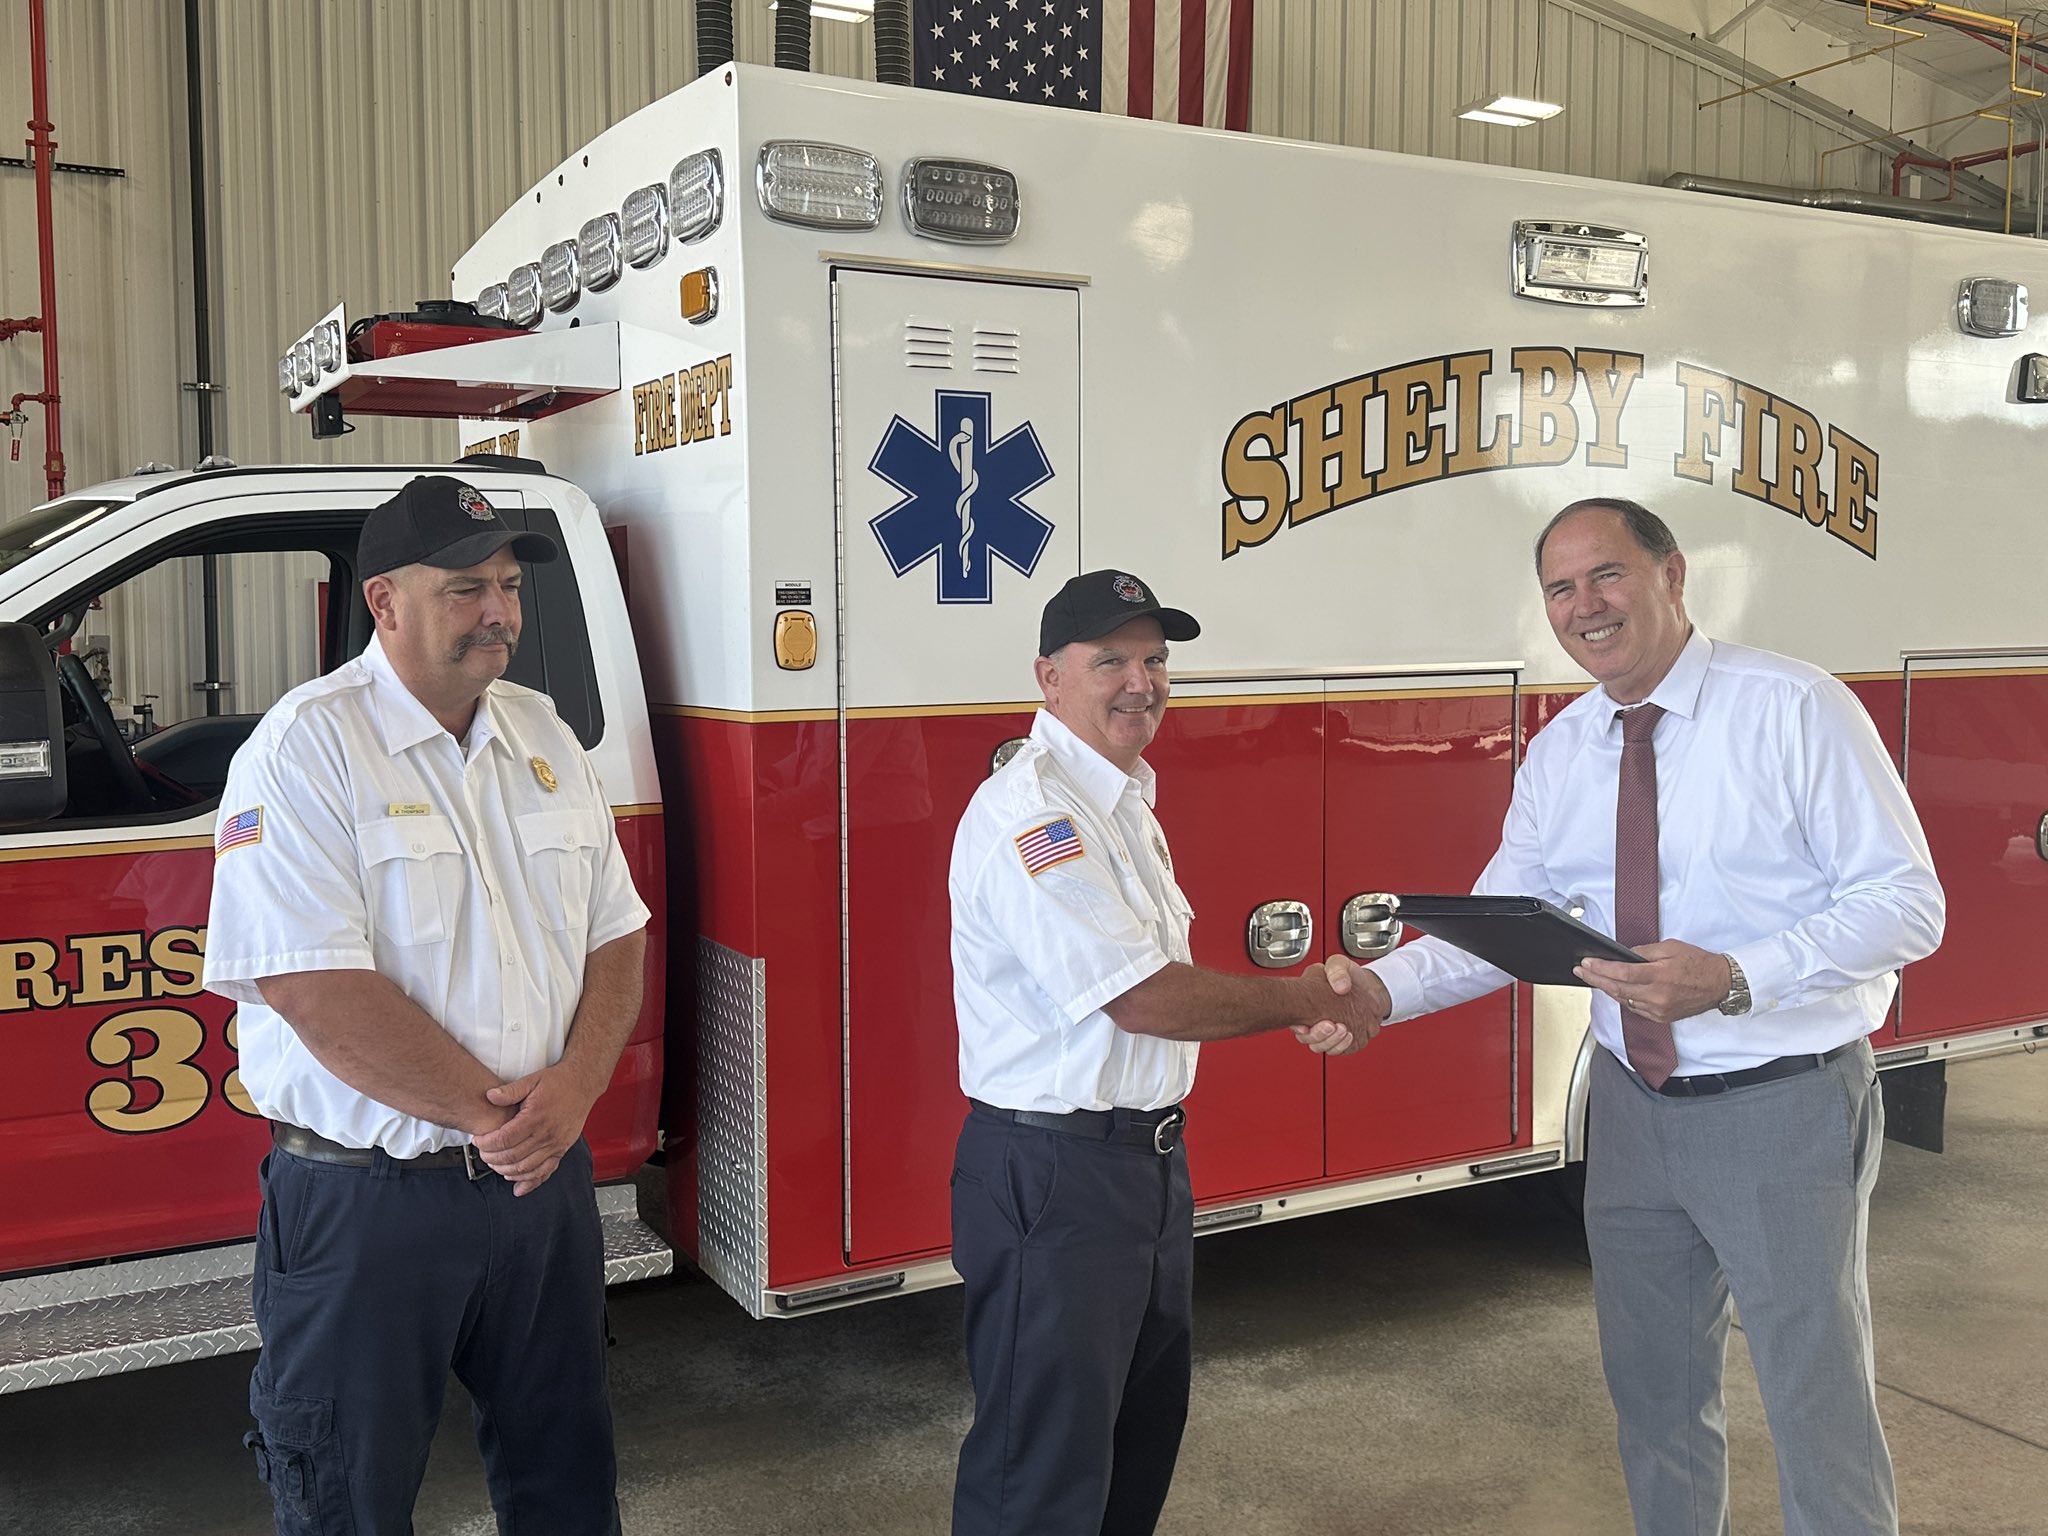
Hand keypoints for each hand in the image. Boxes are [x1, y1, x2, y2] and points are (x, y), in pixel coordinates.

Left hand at [473, 1065, 599, 1195]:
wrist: (583, 1085)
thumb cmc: (558, 1082)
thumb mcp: (531, 1080)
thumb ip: (510, 1091)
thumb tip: (490, 1096)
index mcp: (536, 1117)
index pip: (504, 1139)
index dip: (487, 1143)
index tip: (478, 1140)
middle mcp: (546, 1134)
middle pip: (512, 1157)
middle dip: (492, 1159)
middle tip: (483, 1153)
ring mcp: (555, 1144)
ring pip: (526, 1168)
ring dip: (506, 1171)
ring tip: (495, 1164)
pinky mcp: (561, 1150)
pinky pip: (545, 1172)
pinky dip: (530, 1182)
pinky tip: (518, 1187)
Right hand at [1289, 956, 1388, 1055]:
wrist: (1369, 990)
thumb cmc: (1350, 977)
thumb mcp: (1341, 964)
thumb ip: (1337, 969)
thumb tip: (1340, 986)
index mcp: (1307, 1004)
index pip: (1294, 1020)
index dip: (1296, 1026)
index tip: (1304, 1026)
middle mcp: (1313, 1022)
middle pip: (1307, 1038)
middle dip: (1318, 1035)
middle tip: (1330, 1024)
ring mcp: (1326, 1034)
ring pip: (1321, 1047)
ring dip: (1331, 1041)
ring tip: (1343, 1029)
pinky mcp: (1340, 1042)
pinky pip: (1337, 1051)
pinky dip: (1343, 1046)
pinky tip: (1350, 1035)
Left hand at [1575, 940, 1730, 1026]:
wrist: (1720, 984)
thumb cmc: (1699, 964)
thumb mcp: (1671, 947)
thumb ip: (1644, 952)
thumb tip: (1623, 955)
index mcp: (1660, 976)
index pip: (1621, 973)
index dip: (1600, 969)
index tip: (1586, 963)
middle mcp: (1658, 996)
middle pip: (1617, 989)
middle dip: (1595, 979)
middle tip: (1581, 970)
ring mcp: (1659, 1009)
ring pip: (1623, 1000)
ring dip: (1606, 989)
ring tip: (1592, 978)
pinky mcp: (1661, 1017)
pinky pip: (1634, 1008)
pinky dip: (1622, 998)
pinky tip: (1614, 990)